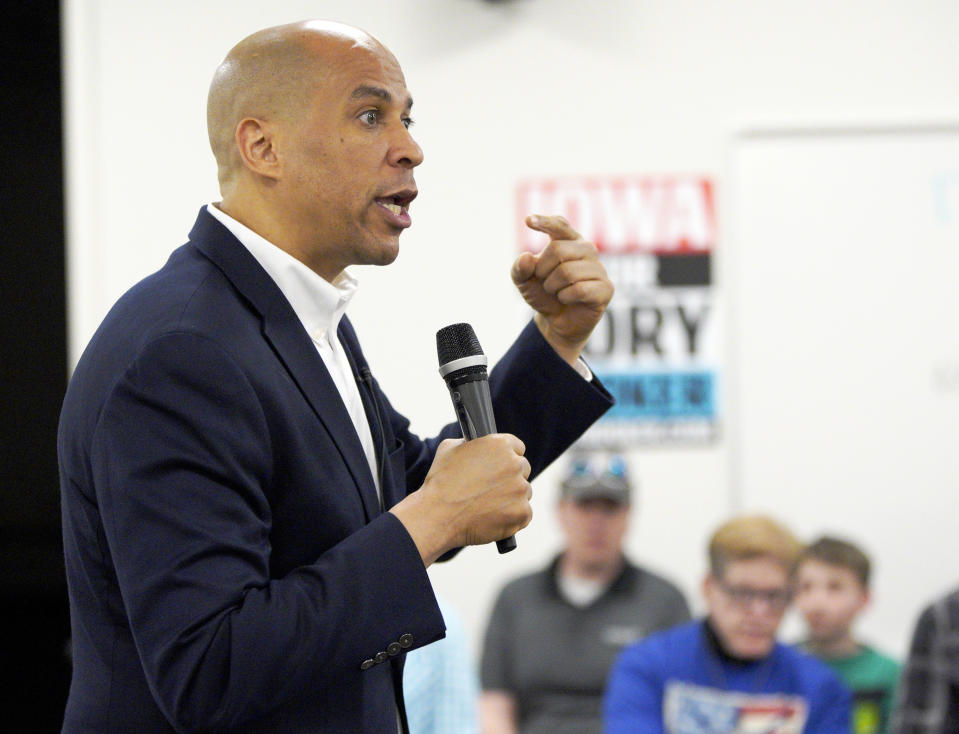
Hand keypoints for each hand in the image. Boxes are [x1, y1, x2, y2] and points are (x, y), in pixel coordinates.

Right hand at [390, 435, 531, 564]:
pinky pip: (524, 514)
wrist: (437, 515)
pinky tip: (494, 518)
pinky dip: (512, 518)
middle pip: (523, 470)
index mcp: (500, 444)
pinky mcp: (522, 513)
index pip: (517, 447)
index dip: (507, 457)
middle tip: (492, 489)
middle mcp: (515, 464)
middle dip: (510, 478)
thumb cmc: (440, 482)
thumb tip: (475, 445)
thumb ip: (469, 443)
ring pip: (524, 492)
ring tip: (489, 506)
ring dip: (512, 498)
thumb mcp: (450, 449)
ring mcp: (520, 489)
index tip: (500, 467)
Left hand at [511, 214, 613, 365]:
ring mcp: (599, 268)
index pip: (559, 225)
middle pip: (557, 250)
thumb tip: (526, 258)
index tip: (528, 221)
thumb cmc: (544, 294)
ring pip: (567, 272)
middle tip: (544, 281)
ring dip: (553, 286)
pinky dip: (565, 297)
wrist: (557, 322)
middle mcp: (586, 250)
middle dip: (542, 270)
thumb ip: (519, 269)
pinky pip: (580, 290)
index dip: (545, 222)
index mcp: (568, 241)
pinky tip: (567, 299)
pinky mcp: (606, 289)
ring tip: (557, 292)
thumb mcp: (524, 281)